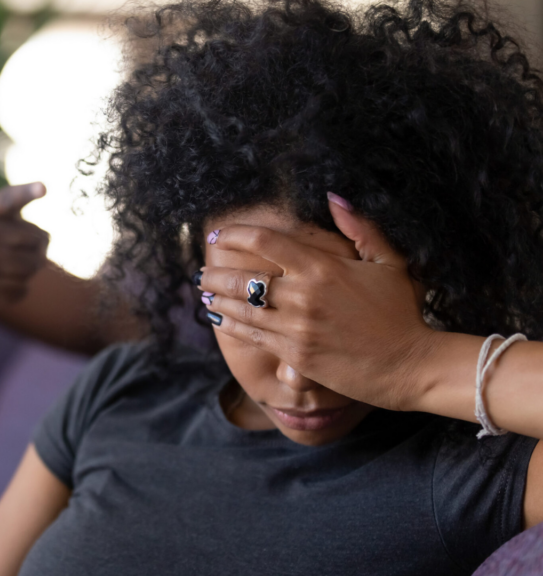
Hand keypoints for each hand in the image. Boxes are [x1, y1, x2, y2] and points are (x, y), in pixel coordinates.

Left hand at [198, 195, 439, 410]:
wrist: (410, 365)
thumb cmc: (401, 312)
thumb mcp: (389, 262)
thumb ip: (360, 228)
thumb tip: (334, 198)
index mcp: (322, 267)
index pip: (265, 241)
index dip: (234, 235)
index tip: (217, 236)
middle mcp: (303, 295)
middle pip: (243, 278)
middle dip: (216, 274)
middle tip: (203, 272)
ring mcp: (296, 327)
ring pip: (240, 309)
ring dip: (216, 300)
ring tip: (204, 295)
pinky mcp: (293, 354)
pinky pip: (250, 336)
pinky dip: (228, 325)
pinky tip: (218, 320)